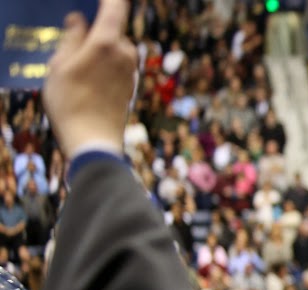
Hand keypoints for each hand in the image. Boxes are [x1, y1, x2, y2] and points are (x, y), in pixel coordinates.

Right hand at [43, 0, 136, 157]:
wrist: (93, 141)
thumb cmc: (70, 102)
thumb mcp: (60, 65)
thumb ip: (72, 37)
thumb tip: (79, 20)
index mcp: (107, 42)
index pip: (115, 6)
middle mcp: (126, 53)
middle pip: (112, 30)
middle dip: (94, 33)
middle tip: (72, 51)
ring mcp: (131, 70)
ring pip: (114, 49)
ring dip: (98, 52)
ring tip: (78, 73)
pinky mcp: (131, 85)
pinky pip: (116, 65)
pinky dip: (104, 67)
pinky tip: (89, 85)